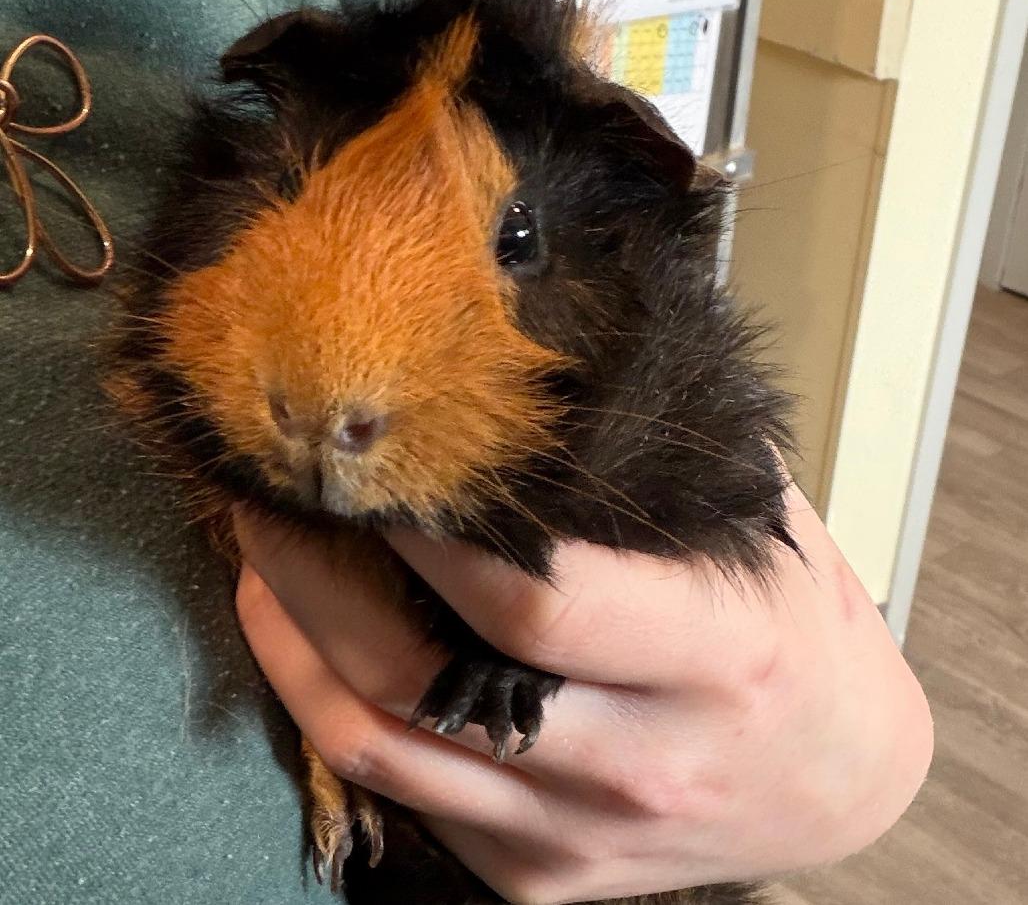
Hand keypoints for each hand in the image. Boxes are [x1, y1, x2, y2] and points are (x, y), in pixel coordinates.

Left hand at [233, 480, 932, 904]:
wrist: (838, 777)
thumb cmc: (800, 634)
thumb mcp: (765, 528)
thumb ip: (657, 468)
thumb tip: (538, 379)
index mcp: (715, 655)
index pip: (535, 600)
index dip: (428, 532)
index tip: (361, 458)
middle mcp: (641, 763)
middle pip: (425, 679)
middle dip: (317, 580)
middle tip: (269, 497)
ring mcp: (580, 835)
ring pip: (385, 748)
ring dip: (295, 649)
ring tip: (263, 563)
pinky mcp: (541, 877)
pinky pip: (405, 797)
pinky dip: (338, 715)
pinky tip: (318, 648)